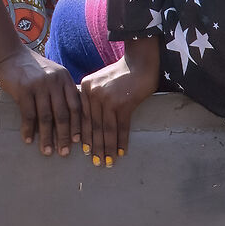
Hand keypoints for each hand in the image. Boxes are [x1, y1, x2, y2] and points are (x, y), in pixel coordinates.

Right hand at [0, 49, 79, 156]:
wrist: (10, 54)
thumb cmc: (32, 68)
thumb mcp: (53, 74)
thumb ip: (61, 91)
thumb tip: (70, 119)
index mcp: (65, 79)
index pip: (76, 106)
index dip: (78, 125)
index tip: (78, 142)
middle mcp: (55, 82)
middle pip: (63, 114)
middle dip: (64, 136)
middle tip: (64, 153)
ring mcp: (39, 85)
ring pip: (46, 117)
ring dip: (46, 137)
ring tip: (46, 152)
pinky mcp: (24, 89)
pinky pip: (28, 114)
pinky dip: (29, 129)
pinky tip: (28, 140)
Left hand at [79, 45, 157, 165]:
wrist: (140, 62)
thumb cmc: (121, 74)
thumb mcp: (100, 81)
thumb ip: (93, 97)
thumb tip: (91, 123)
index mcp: (85, 88)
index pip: (84, 117)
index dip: (86, 136)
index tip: (86, 151)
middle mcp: (94, 93)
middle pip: (94, 125)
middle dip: (96, 146)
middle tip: (97, 162)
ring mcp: (109, 98)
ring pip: (107, 129)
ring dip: (108, 148)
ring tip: (109, 162)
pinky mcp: (124, 103)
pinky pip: (122, 127)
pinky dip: (121, 141)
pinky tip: (121, 152)